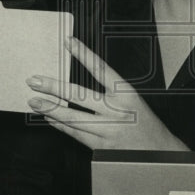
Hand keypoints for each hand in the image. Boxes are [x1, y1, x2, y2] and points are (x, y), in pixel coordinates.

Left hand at [26, 37, 184, 151]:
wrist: (159, 152)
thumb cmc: (144, 123)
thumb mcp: (132, 101)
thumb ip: (109, 91)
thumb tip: (78, 84)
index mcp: (126, 94)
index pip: (102, 69)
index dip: (84, 54)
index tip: (69, 41)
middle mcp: (117, 111)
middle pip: (79, 95)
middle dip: (54, 87)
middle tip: (35, 80)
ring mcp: (108, 130)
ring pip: (73, 117)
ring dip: (51, 109)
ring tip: (35, 101)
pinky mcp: (101, 146)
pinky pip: (76, 134)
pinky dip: (60, 125)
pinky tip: (49, 119)